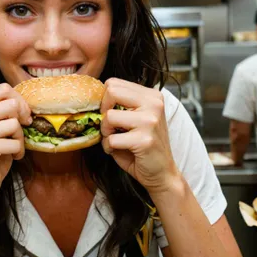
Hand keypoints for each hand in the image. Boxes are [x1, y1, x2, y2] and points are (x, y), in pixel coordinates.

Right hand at [0, 83, 31, 197]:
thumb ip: (0, 107)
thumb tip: (27, 98)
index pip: (3, 89)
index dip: (19, 101)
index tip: (22, 115)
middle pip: (11, 103)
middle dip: (21, 118)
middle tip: (18, 132)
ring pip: (15, 123)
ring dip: (19, 137)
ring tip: (11, 146)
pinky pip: (16, 143)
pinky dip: (18, 151)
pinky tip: (9, 156)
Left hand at [100, 78, 179, 194]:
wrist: (162, 173)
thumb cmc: (142, 145)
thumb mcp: (134, 117)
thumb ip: (120, 103)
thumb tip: (95, 95)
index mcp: (151, 95)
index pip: (114, 83)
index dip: (105, 100)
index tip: (110, 114)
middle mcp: (154, 104)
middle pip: (111, 92)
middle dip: (103, 112)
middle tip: (110, 126)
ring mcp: (150, 121)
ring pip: (109, 116)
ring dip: (105, 132)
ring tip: (115, 139)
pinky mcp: (144, 140)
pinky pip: (112, 139)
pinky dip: (108, 147)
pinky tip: (117, 150)